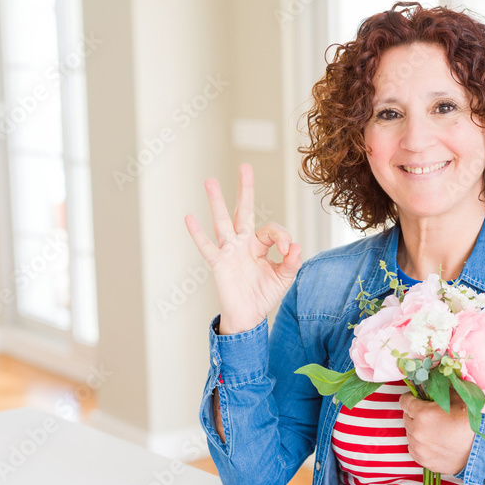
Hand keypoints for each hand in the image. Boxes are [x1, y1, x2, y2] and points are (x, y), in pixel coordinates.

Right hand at [184, 163, 301, 334]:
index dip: (281, 237)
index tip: (286, 251)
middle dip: (245, 190)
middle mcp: (243, 243)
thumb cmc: (264, 295)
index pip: (272, 230)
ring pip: (223, 222)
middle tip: (245, 166)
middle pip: (244, 211)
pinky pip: (207, 247)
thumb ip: (292, 262)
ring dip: (217, 202)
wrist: (248, 317)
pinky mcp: (219, 264)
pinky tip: (189, 217)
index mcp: (260, 245)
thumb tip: (296, 245)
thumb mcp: (284, 278)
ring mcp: (229, 251)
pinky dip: (197, 233)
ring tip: (209, 181)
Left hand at [400, 388, 476, 474]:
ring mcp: (419, 448)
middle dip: (415, 414)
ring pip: (409, 433)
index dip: (411, 398)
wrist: (480, 449)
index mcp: (423, 413)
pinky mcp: (423, 460)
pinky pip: (413, 448)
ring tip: (434, 430)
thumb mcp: (459, 397)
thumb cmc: (471, 422)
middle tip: (430, 415)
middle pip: (406, 417)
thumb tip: (435, 386)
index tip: (417, 399)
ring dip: (417, 429)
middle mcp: (417, 431)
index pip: (404, 401)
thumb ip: (443, 390)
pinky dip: (420, 444)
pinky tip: (433, 441)